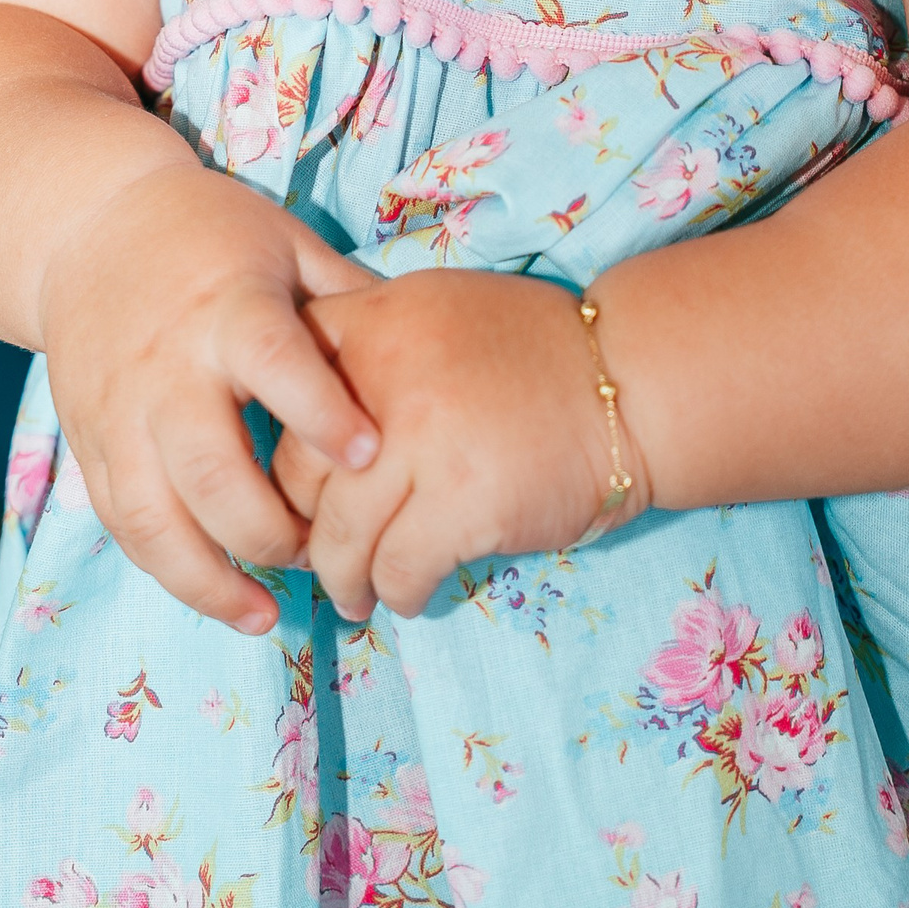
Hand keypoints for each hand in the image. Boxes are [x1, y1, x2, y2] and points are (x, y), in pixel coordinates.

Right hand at [38, 162, 381, 632]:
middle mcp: (167, 366)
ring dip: (212, 578)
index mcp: (227, 308)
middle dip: (271, 529)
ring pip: (155, 517)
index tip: (370, 456)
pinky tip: (221, 598)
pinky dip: (170, 571)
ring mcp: (119, 411)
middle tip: (322, 550)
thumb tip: (431, 352)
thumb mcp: (287, 244)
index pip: (273, 364)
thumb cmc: (214, 236)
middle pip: (211, 468)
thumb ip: (348, 301)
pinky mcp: (89, 442)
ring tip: (266, 614)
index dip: (321, 414)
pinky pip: (124, 524)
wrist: (89, 226)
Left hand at [271, 268, 650, 620]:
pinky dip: (395, 593)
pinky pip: (397, 570)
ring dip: (341, 579)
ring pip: (339, 537)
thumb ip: (368, 347)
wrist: (629, 384)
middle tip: (314, 553)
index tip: (293, 485)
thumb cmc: (533, 354)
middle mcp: (385, 376)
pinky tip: (406, 595)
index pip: (281, 390)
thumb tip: (300, 419)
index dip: (279, 448)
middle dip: (302, 527)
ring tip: (353, 594)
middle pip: (298, 474)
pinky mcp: (462, 505)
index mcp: (373, 320)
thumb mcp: (435, 312)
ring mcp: (421, 443)